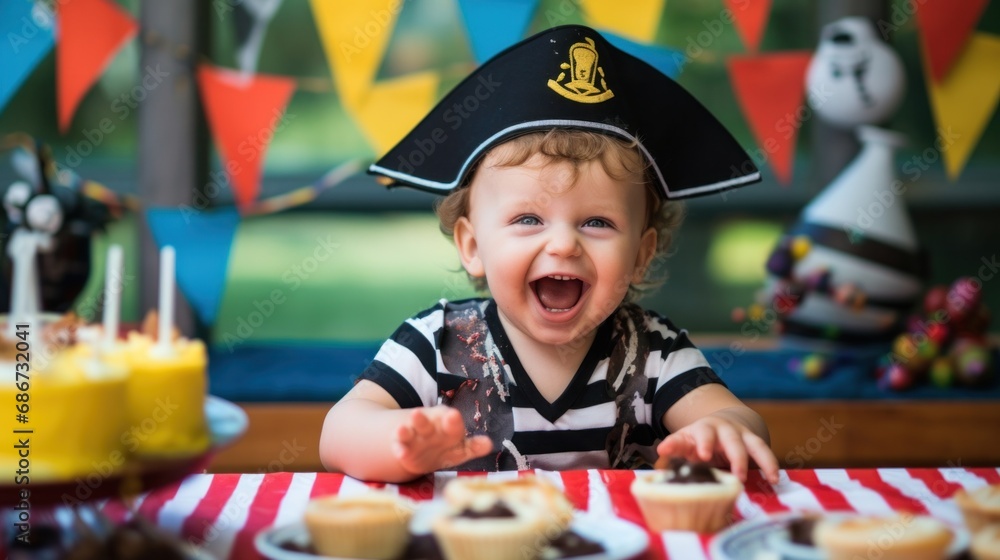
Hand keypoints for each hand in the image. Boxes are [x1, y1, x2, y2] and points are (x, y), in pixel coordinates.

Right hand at [393, 406, 492, 475]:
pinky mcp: (403, 447)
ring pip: (409, 431)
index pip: (451, 422)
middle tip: (416, 414)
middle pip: (426, 422)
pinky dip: (399, 449)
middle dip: (421, 419)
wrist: (425, 453)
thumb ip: (474, 446)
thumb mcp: (462, 448)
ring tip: (401, 429)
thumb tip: (489, 445)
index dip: (453, 421)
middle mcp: (430, 427)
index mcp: (448, 425)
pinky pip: (400, 446)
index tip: (453, 416)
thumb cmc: (448, 446)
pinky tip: (400, 453)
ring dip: (405, 430)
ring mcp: (415, 436)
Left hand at [657, 412, 779, 484]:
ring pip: (754, 444)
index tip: (700, 455)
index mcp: (703, 429)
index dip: (702, 443)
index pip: (700, 434)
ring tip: (770, 478)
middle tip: (738, 475)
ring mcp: (741, 434)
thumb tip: (661, 450)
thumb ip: (675, 446)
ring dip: (763, 460)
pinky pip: (765, 452)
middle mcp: (724, 429)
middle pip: (731, 440)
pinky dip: (771, 464)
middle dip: (736, 457)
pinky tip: (776, 479)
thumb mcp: (685, 441)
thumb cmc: (698, 439)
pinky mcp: (754, 442)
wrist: (721, 424)